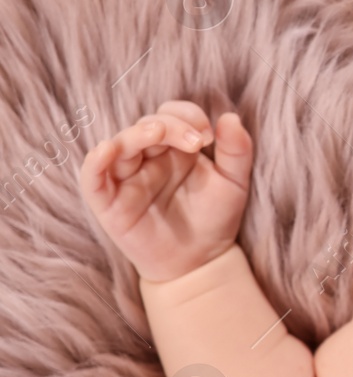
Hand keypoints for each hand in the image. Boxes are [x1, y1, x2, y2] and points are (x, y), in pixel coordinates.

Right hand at [78, 100, 253, 282]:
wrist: (201, 262)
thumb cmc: (214, 218)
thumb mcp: (234, 182)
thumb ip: (237, 150)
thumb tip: (231, 117)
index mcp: (175, 148)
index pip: (172, 115)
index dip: (188, 115)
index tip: (209, 136)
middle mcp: (148, 158)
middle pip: (147, 126)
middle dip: (171, 126)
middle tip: (196, 142)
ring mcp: (126, 178)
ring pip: (120, 145)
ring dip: (136, 135)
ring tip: (157, 134)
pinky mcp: (109, 203)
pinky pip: (92, 177)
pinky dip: (95, 162)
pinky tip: (107, 150)